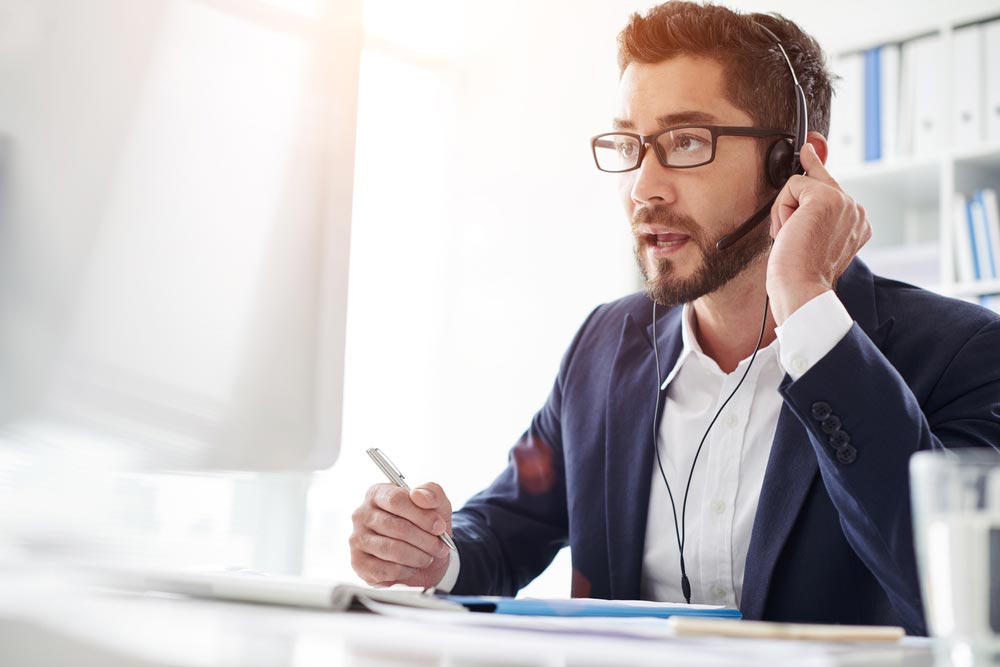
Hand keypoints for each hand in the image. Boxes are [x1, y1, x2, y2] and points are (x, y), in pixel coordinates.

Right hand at [349, 482, 453, 587]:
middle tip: (440, 547)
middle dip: (425, 540)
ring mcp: (357, 539)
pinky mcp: (358, 563)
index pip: (396, 500)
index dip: (422, 515)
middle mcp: (362, 514)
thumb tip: (418, 495)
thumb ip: (432, 492)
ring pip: (392, 549)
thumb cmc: (426, 525)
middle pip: (396, 527)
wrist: (424, 554)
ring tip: (428, 557)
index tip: (439, 526)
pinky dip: (405, 571)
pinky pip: (385, 570)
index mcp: (378, 493)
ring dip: (418, 556)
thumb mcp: (437, 504)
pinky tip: (412, 566)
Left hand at [767, 143, 871, 324]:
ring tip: (793, 238)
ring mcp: (844, 202)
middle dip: (791, 207)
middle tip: (791, 235)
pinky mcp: (826, 197)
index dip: (816, 168)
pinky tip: (789, 231)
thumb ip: (811, 210)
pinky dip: (782, 209)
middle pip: (814, 183)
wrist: (801, 289)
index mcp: (857, 223)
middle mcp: (856, 211)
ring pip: (801, 184)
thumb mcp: (808, 237)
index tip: (808, 149)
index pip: (832, 187)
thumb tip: (804, 174)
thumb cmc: (799, 273)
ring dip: (785, 212)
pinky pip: (792, 185)